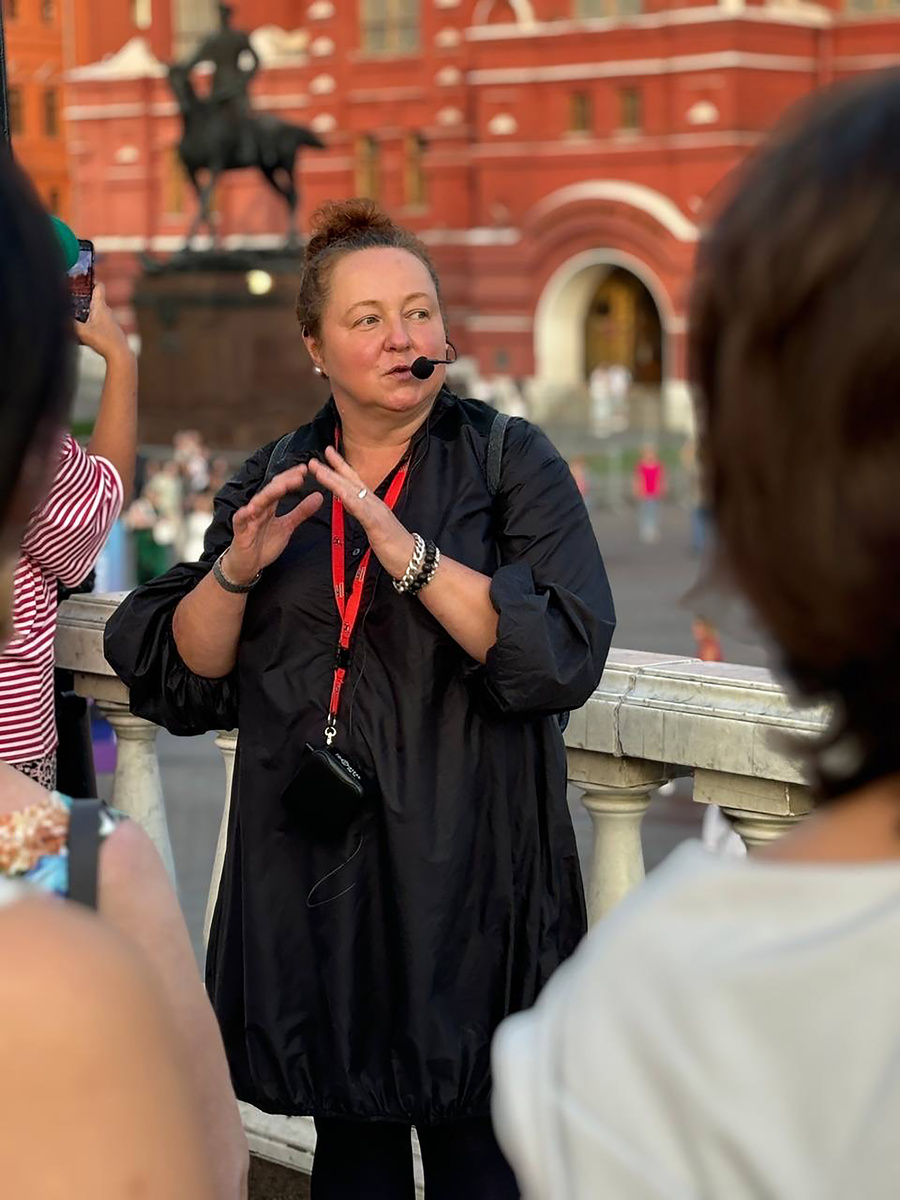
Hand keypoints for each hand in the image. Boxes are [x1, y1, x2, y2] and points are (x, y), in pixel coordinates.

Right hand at [74, 283, 132, 363]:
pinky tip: (83, 333)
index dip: (92, 281)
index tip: (84, 277)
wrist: (120, 355)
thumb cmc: (104, 341)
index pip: (99, 287)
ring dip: (87, 313)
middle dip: (84, 299)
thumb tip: (57, 317)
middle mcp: (107, 312)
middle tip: (72, 297)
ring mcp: (110, 322)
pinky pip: (98, 324)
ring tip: (75, 316)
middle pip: (95, 300)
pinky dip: (91, 324)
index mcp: (100, 307)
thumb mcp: (82, 331)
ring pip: (96, 313)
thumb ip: (70, 323)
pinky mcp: (111, 332)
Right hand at [226, 463, 323, 583]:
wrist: (247, 564)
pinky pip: (241, 520)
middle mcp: (259, 508)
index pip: (280, 486)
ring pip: (258, 502)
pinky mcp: (241, 531)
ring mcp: (248, 518)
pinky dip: (245, 514)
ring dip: (269, 493)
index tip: (305, 469)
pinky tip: (251, 509)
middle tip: (299, 474)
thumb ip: (301, 511)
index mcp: (270, 505)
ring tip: (282, 486)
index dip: (292, 477)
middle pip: (271, 490)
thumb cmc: (264, 544)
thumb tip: (318, 496)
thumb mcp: (287, 526)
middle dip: (284, 481)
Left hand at [307, 446, 414, 578]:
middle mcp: (373, 503)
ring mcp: (376, 512)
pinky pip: (362, 511)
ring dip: (334, 480)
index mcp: (371, 504)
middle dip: (332, 468)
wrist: (412, 558)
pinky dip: (351, 501)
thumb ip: (363, 513)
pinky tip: (340, 494)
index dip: (339, 467)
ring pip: (352, 492)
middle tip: (314, 458)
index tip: (327, 453)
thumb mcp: (374, 526)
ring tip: (319, 471)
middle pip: (350, 482)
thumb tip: (350, 503)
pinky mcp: (377, 525)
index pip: (353, 481)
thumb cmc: (393, 545)